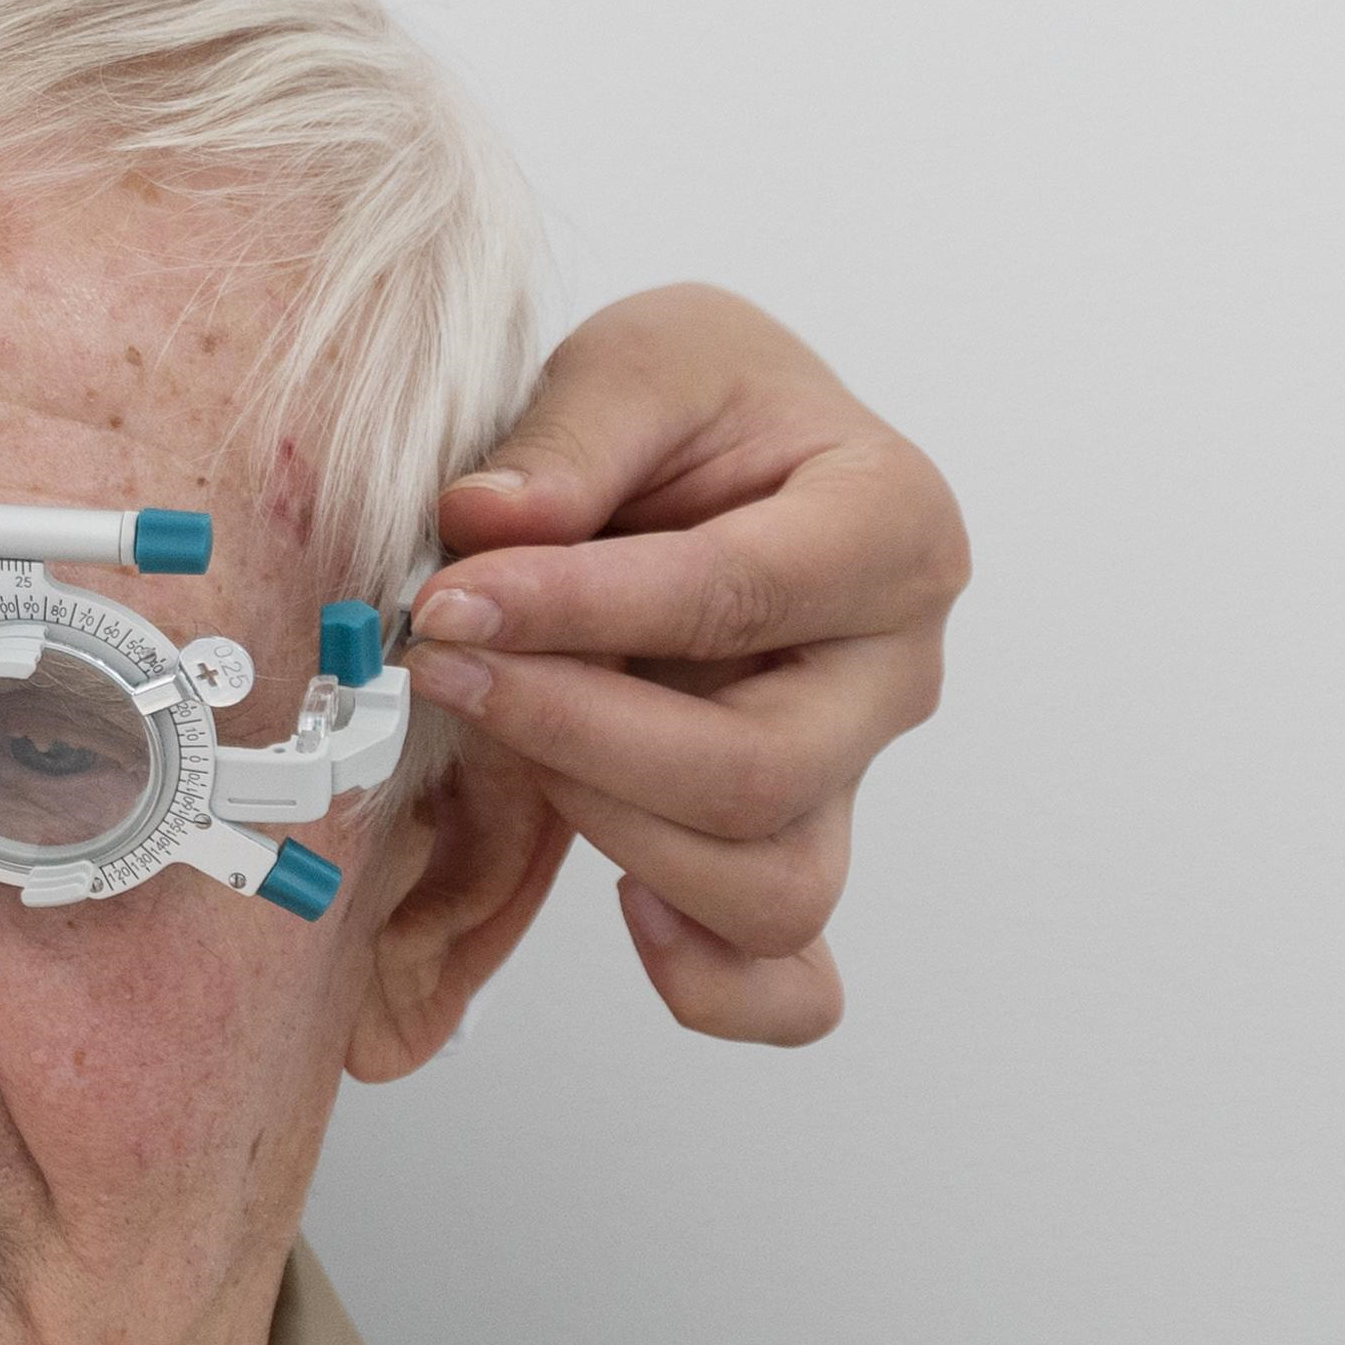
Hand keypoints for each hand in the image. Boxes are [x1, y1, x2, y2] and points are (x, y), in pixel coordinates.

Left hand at [415, 289, 966, 1047]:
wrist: (734, 464)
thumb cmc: (708, 411)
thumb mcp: (645, 358)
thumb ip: (571, 436)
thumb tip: (484, 525)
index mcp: (893, 524)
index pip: (737, 597)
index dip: (578, 612)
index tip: (448, 599)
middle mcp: (897, 669)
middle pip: (759, 774)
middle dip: (577, 736)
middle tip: (447, 670)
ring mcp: (855, 775)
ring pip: (771, 887)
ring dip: (615, 835)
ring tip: (515, 745)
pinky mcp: (801, 847)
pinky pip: (791, 982)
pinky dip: (715, 986)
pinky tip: (626, 912)